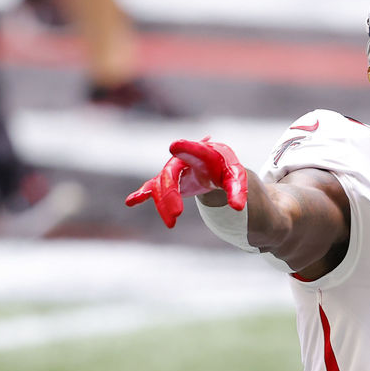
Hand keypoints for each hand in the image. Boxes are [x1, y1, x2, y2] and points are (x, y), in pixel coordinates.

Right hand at [125, 138, 247, 227]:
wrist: (215, 165)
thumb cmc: (225, 169)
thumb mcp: (236, 178)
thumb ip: (238, 191)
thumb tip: (238, 209)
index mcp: (202, 153)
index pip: (194, 150)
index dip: (185, 148)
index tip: (174, 146)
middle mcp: (182, 159)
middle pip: (170, 173)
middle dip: (170, 193)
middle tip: (177, 215)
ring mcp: (172, 169)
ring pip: (160, 184)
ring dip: (162, 204)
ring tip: (172, 224)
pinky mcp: (166, 180)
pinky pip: (151, 186)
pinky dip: (142, 194)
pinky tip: (131, 202)